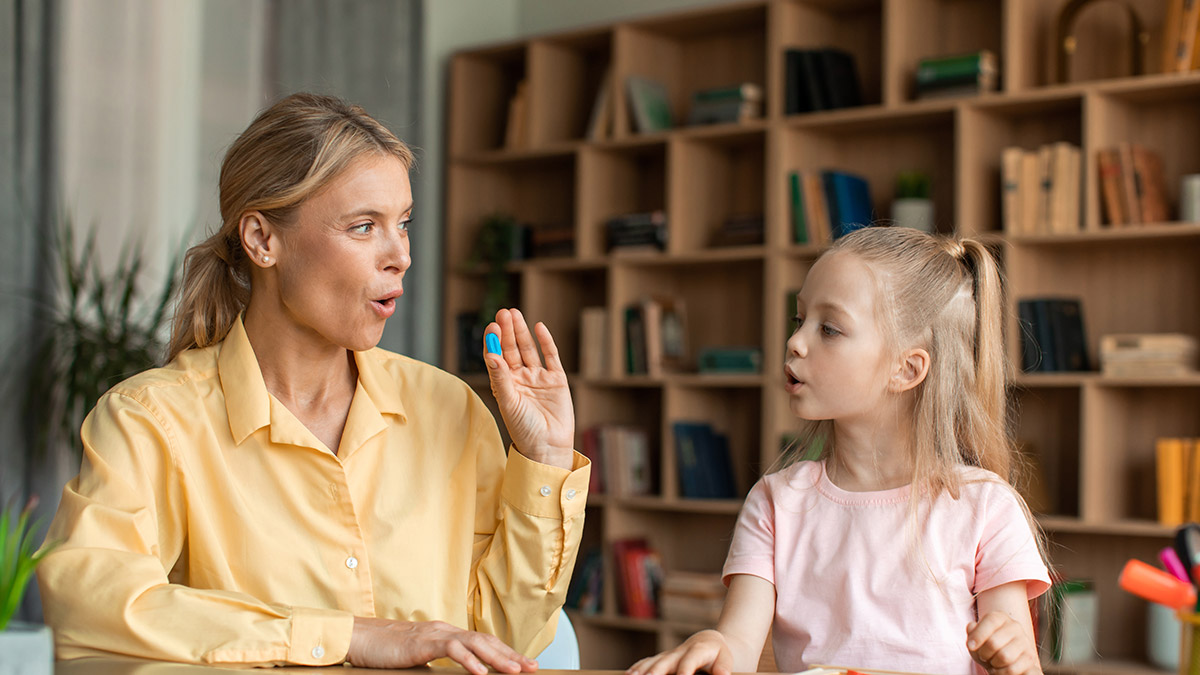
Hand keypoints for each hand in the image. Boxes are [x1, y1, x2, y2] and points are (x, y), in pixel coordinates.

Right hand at [347, 616, 537, 673]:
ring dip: (498, 658)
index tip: (524, 664)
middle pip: (486, 641)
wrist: (359, 638)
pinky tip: (482, 673)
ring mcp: (435, 634)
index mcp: (445, 634)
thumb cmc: (384, 650)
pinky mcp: (423, 642)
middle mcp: (445, 630)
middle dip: (511, 655)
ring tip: (516, 671)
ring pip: (475, 643)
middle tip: (532, 668)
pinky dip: (470, 661)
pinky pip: (452, 649)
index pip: (482, 643)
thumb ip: (436, 663)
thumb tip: (457, 672)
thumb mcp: (417, 658)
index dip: (504, 653)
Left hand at [484, 308, 574, 468]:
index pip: (496, 357)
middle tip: (503, 313)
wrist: (548, 446)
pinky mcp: (556, 380)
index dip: (493, 342)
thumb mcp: (509, 402)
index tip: (491, 327)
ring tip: (515, 314)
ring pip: (529, 349)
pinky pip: (550, 357)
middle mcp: (520, 378)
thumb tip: (491, 355)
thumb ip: (501, 378)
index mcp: (504, 385)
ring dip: (522, 332)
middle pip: (512, 349)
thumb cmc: (524, 429)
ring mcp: (538, 378)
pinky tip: (539, 327)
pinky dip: (545, 342)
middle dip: (507, 331)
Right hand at [626, 629, 733, 674]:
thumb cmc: (718, 654)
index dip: (684, 671)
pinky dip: (637, 668)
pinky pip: (647, 662)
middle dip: (656, 671)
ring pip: (653, 661)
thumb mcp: (726, 659)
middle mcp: (679, 652)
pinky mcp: (662, 658)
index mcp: (697, 651)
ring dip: (642, 670)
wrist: (707, 641)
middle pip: (666, 661)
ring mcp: (669, 655)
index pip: (689, 661)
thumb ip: (724, 667)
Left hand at [967, 611, 1042, 674]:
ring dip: (993, 664)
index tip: (971, 646)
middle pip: (994, 642)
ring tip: (992, 663)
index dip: (978, 634)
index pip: (991, 621)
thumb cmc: (987, 648)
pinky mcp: (1030, 658)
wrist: (1006, 661)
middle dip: (983, 653)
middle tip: (983, 656)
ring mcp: (1025, 642)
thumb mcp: (976, 640)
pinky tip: (1000, 670)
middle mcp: (1015, 627)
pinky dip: (1002, 673)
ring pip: (1004, 657)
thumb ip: (972, 632)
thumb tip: (971, 626)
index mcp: (1001, 617)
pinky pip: (1012, 669)